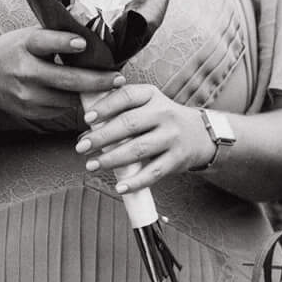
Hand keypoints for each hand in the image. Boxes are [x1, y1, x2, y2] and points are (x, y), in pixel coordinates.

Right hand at [0, 27, 123, 132]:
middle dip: (96, 81)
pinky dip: (72, 101)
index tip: (83, 44)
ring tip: (107, 85)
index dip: (63, 43)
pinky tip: (80, 93)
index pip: (44, 42)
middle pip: (65, 79)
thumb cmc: (13, 50)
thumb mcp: (27, 36)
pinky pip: (60, 108)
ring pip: (67, 98)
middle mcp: (23, 71)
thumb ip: (54, 35)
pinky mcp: (28, 111)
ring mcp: (25, 95)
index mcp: (24, 45)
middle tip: (119, 79)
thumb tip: (92, 30)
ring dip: (88, 93)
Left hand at [79, 83, 216, 192]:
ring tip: (93, 165)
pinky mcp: (177, 158)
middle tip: (82, 147)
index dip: (106, 106)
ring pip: (139, 149)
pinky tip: (120, 186)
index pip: (127, 96)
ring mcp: (172, 136)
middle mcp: (164, 113)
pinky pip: (154, 172)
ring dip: (112, 159)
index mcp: (152, 95)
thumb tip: (86, 133)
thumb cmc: (162, 120)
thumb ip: (119, 114)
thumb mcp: (146, 106)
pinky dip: (136, 181)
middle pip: (129, 124)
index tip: (88, 118)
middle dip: (102, 137)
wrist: (200, 134)